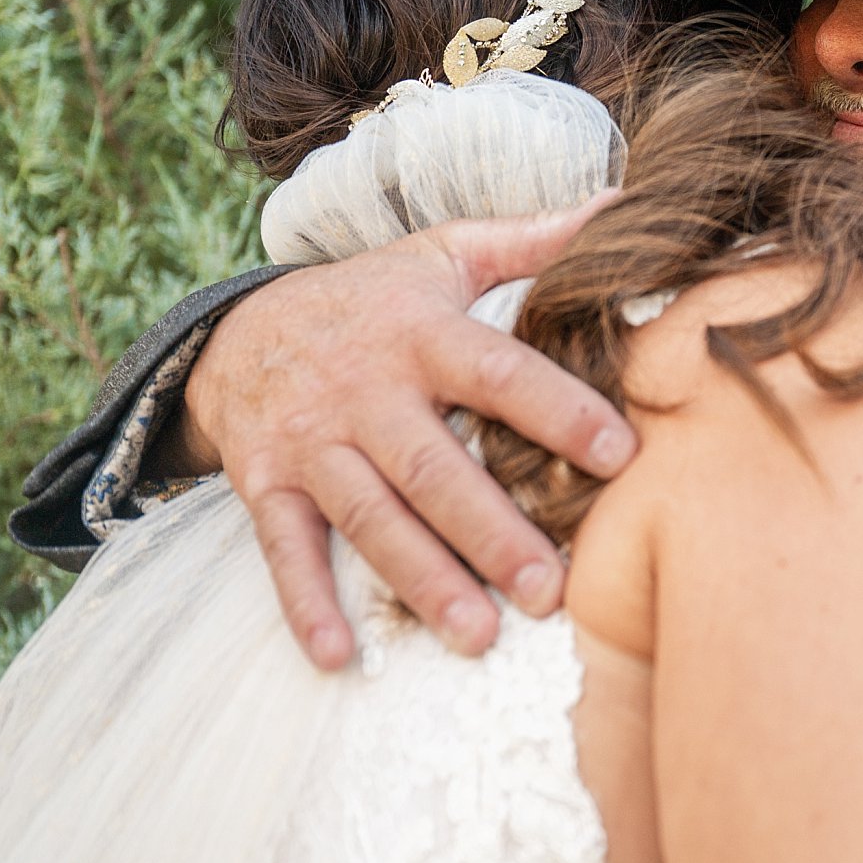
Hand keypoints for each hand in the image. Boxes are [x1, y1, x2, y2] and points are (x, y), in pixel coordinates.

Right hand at [187, 199, 635, 669]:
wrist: (237, 328)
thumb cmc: (372, 299)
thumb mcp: (443, 256)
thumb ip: (533, 240)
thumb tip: (624, 206)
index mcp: (421, 335)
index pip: (499, 374)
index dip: (559, 411)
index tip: (620, 455)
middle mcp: (364, 392)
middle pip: (435, 470)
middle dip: (492, 533)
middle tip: (551, 592)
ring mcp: (311, 444)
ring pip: (371, 519)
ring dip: (422, 581)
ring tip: (477, 638)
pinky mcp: (265, 485)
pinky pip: (284, 551)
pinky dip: (307, 604)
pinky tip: (342, 656)